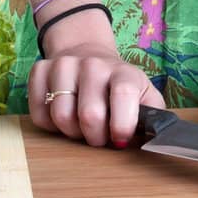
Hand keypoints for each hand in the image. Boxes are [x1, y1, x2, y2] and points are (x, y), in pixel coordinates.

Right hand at [27, 44, 166, 148]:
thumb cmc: (119, 89)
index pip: (123, 96)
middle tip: (98, 135)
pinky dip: (50, 125)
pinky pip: (39, 113)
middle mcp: (93, 64)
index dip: (121, 126)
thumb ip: (154, 117)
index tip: (119, 139)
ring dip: (71, 132)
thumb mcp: (145, 98)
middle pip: (89, 115)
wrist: (90, 58)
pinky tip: (63, 115)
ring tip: (81, 126)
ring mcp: (64, 64)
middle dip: (94, 137)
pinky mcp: (40, 69)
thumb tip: (158, 138)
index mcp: (123, 72)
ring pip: (61, 116)